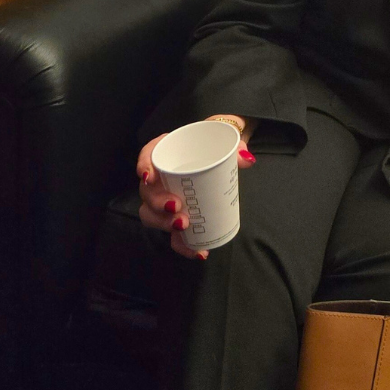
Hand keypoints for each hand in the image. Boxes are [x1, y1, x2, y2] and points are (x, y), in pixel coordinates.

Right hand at [137, 115, 256, 259]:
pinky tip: (198, 251)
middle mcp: (162, 175)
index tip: (149, 177)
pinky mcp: (177, 216)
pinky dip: (183, 244)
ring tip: (184, 227)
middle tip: (176, 208)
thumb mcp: (227, 138)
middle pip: (147, 190)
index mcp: (170, 149)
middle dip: (157, 203)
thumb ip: (236, 144)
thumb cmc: (219, 142)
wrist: (227, 155)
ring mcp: (166, 197)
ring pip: (153, 214)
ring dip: (164, 224)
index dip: (143, 165)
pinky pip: (173, 233)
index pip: (148, 154)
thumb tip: (245, 159)